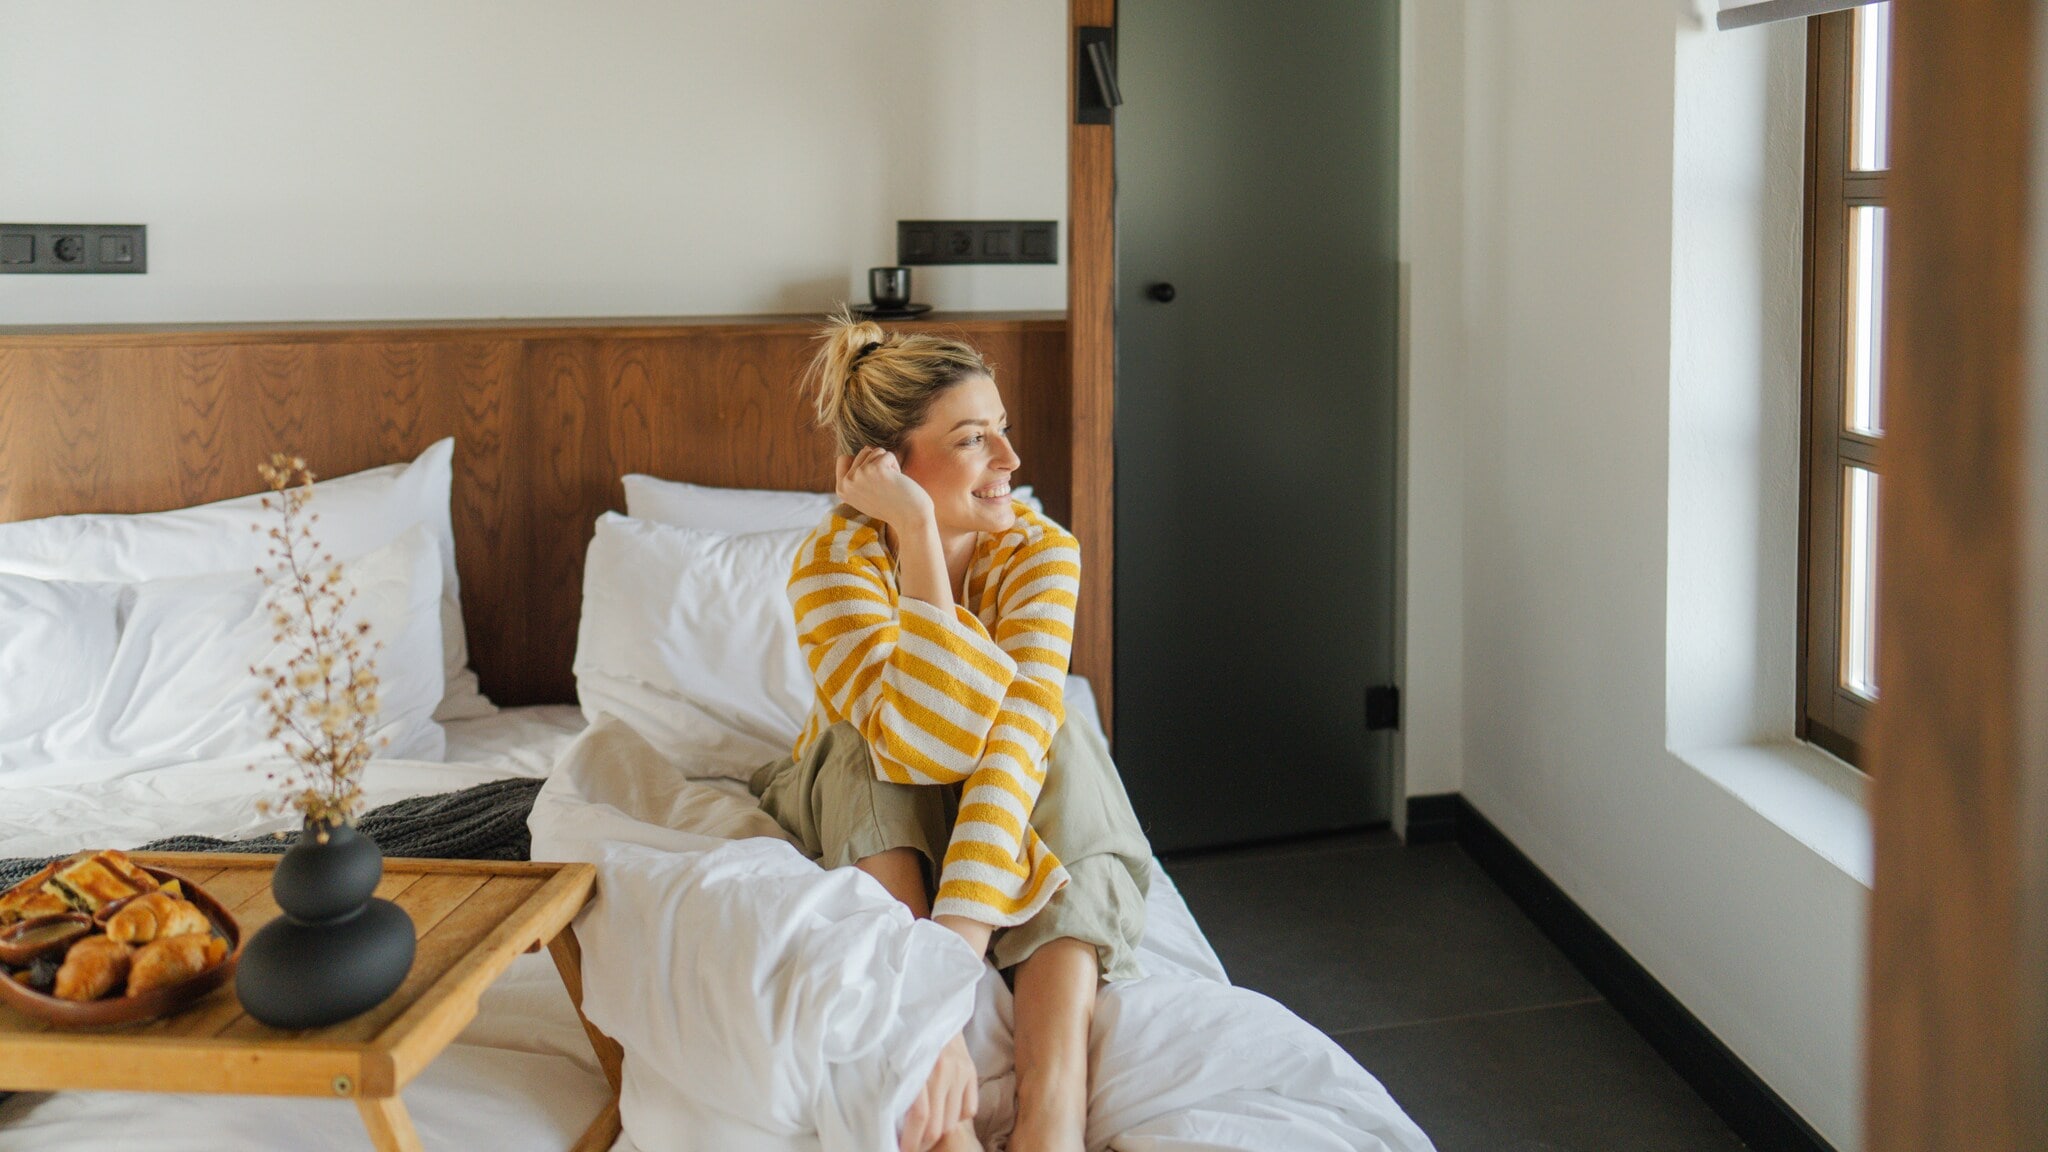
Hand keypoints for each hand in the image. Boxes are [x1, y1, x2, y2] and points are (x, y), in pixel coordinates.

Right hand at [837, 447, 933, 531]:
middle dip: (878, 463)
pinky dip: (896, 466)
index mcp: (841, 489)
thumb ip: (859, 475)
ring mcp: (860, 475)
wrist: (910, 519)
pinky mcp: (876, 469)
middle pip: (862, 452)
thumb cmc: (891, 505)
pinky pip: (888, 455)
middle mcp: (847, 482)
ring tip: (891, 484)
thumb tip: (866, 448)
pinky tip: (897, 483)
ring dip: (888, 465)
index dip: (863, 464)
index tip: (874, 481)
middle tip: (884, 485)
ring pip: (876, 451)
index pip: (844, 458)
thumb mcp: (865, 493)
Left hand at [900, 1032, 977, 1151]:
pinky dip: (956, 1117)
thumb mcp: (892, 1054)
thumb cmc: (903, 1030)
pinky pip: (969, 1110)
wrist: (930, 1004)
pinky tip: (943, 1113)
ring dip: (937, 1133)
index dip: (910, 1140)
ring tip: (923, 1133)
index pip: (920, 1116)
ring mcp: (961, 1072)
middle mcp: (945, 1071)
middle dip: (922, 1142)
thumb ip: (895, 1084)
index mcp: (921, 1065)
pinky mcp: (971, 1071)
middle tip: (910, 1145)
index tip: (901, 1149)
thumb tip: (889, 1121)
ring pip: (952, 1121)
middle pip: (938, 1125)